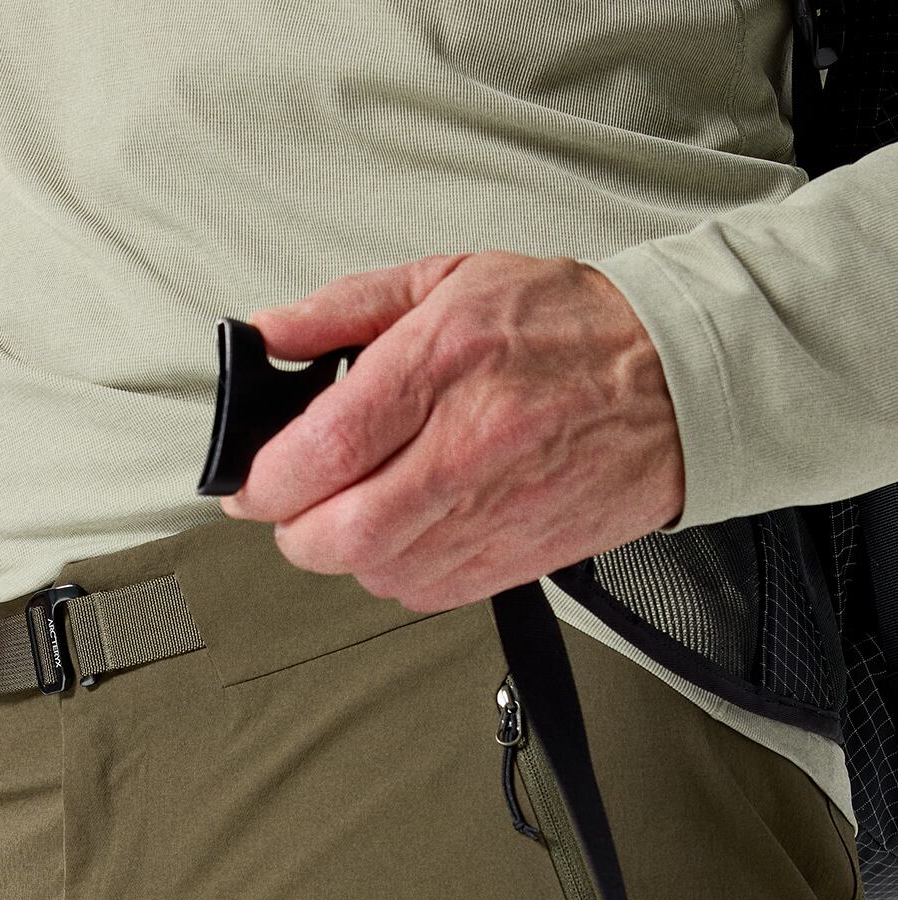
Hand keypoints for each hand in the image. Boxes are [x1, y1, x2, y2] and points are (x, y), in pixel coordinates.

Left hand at [218, 251, 685, 611]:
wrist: (675, 381)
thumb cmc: (565, 326)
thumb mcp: (448, 279)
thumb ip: (344, 310)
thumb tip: (266, 336)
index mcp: (444, 365)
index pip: (322, 450)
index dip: (264, 480)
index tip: (250, 479)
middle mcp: (468, 448)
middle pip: (336, 533)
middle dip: (293, 528)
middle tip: (293, 503)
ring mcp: (493, 514)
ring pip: (372, 571)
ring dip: (343, 550)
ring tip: (357, 505)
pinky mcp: (513, 560)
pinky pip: (420, 593)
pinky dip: (392, 570)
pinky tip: (405, 529)